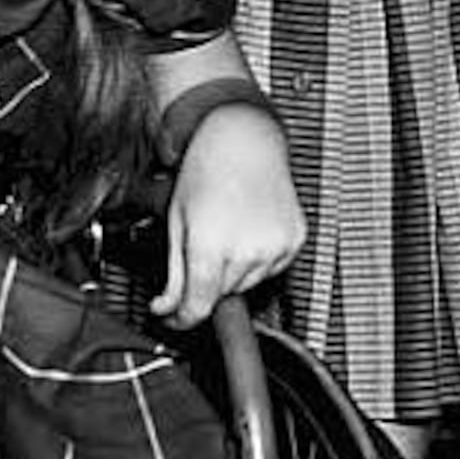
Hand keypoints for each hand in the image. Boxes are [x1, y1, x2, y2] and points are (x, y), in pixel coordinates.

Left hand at [154, 100, 304, 327]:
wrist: (243, 140)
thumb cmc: (206, 170)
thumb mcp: (177, 222)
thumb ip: (173, 273)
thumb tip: (166, 308)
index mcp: (210, 246)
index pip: (198, 308)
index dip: (181, 318)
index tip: (173, 317)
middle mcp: (246, 251)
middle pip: (222, 296)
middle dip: (206, 283)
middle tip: (200, 249)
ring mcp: (274, 247)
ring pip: (247, 284)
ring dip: (232, 272)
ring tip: (226, 232)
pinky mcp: (293, 241)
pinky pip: (271, 268)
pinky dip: (257, 259)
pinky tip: (247, 230)